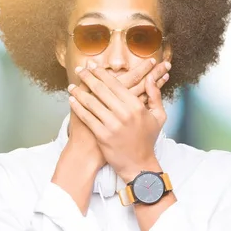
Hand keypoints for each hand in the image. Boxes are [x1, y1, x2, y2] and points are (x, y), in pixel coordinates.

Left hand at [67, 62, 167, 182]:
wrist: (139, 164)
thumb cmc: (148, 139)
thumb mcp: (158, 116)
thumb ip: (155, 95)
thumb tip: (150, 78)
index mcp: (137, 106)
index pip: (115, 84)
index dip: (102, 73)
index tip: (93, 66)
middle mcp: (124, 113)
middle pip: (101, 90)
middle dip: (88, 77)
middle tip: (80, 69)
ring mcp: (112, 125)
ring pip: (91, 102)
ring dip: (79, 91)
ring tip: (72, 85)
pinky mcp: (102, 135)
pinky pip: (87, 117)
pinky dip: (78, 107)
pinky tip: (72, 100)